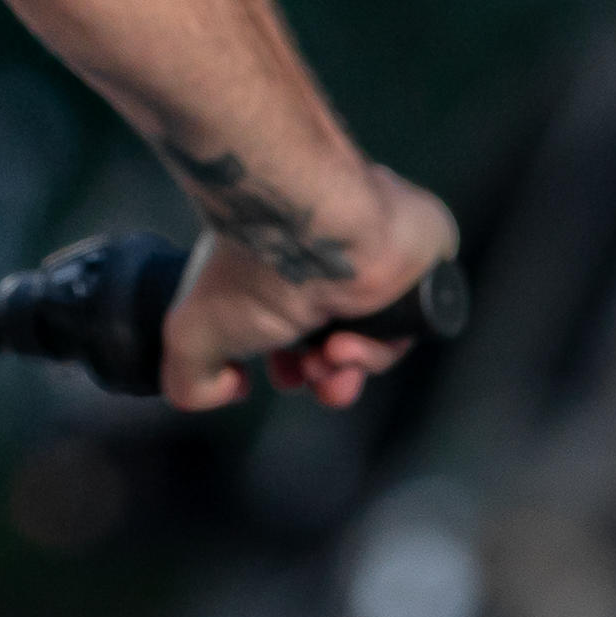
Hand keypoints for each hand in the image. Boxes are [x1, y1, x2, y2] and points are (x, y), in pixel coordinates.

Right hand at [159, 151, 458, 412]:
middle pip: (341, 339)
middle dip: (323, 377)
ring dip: (347, 367)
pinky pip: (411, 325)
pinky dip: (380, 347)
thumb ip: (191, 378)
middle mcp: (331, 258)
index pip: (297, 324)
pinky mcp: (424, 259)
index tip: (279, 378)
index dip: (291, 366)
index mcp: (283, 263)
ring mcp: (380, 256)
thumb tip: (226, 390)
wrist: (319, 226)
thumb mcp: (193, 332)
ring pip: (376, 339)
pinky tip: (351, 345)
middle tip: (312, 378)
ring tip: (328, 361)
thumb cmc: (258, 267)